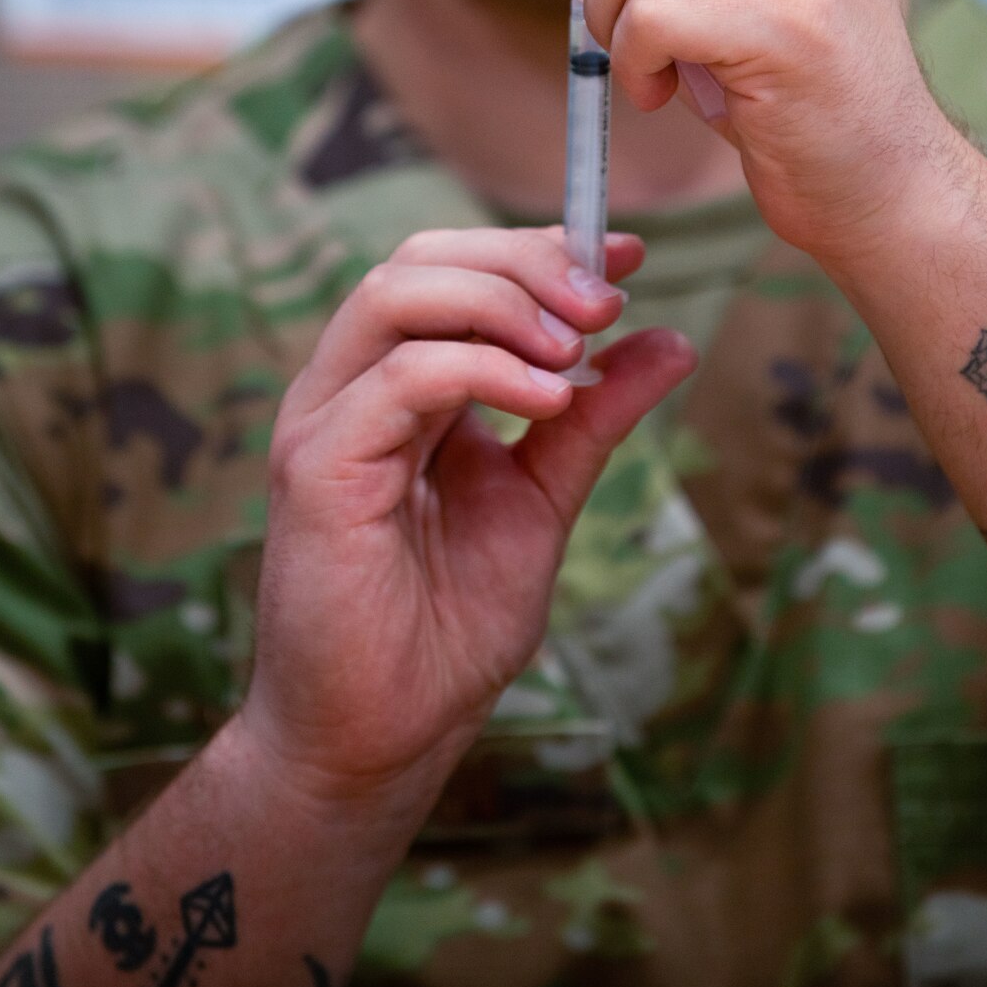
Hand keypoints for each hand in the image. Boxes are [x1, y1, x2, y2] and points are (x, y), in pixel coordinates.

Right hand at [237, 225, 693, 814]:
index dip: (540, 248)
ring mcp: (325, 419)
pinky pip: (400, 377)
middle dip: (525, 262)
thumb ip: (593, 418)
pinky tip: (548, 398)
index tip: (632, 254)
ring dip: (503, 302)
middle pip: (421, 259)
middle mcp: (350, 386)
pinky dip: (483, 368)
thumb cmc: (446, 628)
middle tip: (607, 302)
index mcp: (394, 384)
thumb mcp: (544, 500)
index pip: (453, 269)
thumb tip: (670, 340)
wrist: (384, 738)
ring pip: (398, 294)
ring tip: (575, 349)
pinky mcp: (317, 467)